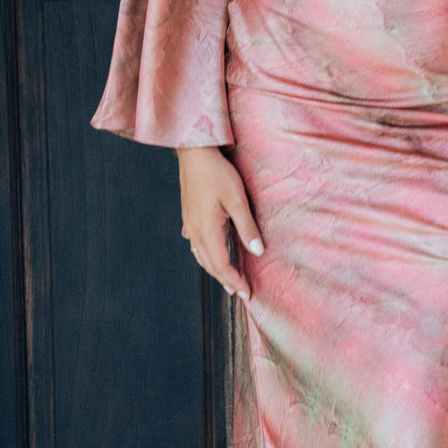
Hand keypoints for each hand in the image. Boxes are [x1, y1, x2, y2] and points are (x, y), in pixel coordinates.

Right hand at [175, 145, 263, 299]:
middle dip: (226, 280)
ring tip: (229, 279)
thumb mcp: (237, 199)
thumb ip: (247, 227)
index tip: (247, 293)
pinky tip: (213, 254)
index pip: (221, 265)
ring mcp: (189, 225)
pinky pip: (197, 245)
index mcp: (206, 230)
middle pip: (209, 265)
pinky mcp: (189, 217)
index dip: (235, 281)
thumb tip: (258, 251)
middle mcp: (194, 232)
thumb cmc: (217, 173)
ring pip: (201, 256)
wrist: (195, 153)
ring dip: (216, 270)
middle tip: (241, 292)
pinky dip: (207, 256)